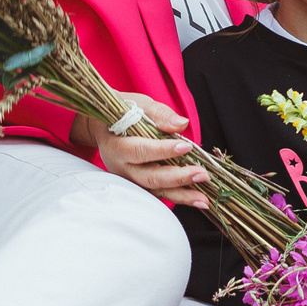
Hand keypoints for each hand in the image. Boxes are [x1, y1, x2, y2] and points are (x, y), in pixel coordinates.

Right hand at [73, 92, 210, 207]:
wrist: (103, 127)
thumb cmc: (121, 113)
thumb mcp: (138, 104)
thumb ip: (159, 114)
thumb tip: (181, 124)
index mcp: (117, 145)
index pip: (140, 151)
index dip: (163, 150)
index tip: (186, 147)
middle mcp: (122, 167)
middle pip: (149, 177)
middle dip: (177, 178)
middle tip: (202, 174)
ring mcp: (130, 179)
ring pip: (156, 190)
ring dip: (182, 195)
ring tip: (204, 199)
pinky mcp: (139, 185)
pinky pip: (159, 193)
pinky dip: (179, 197)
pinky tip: (197, 200)